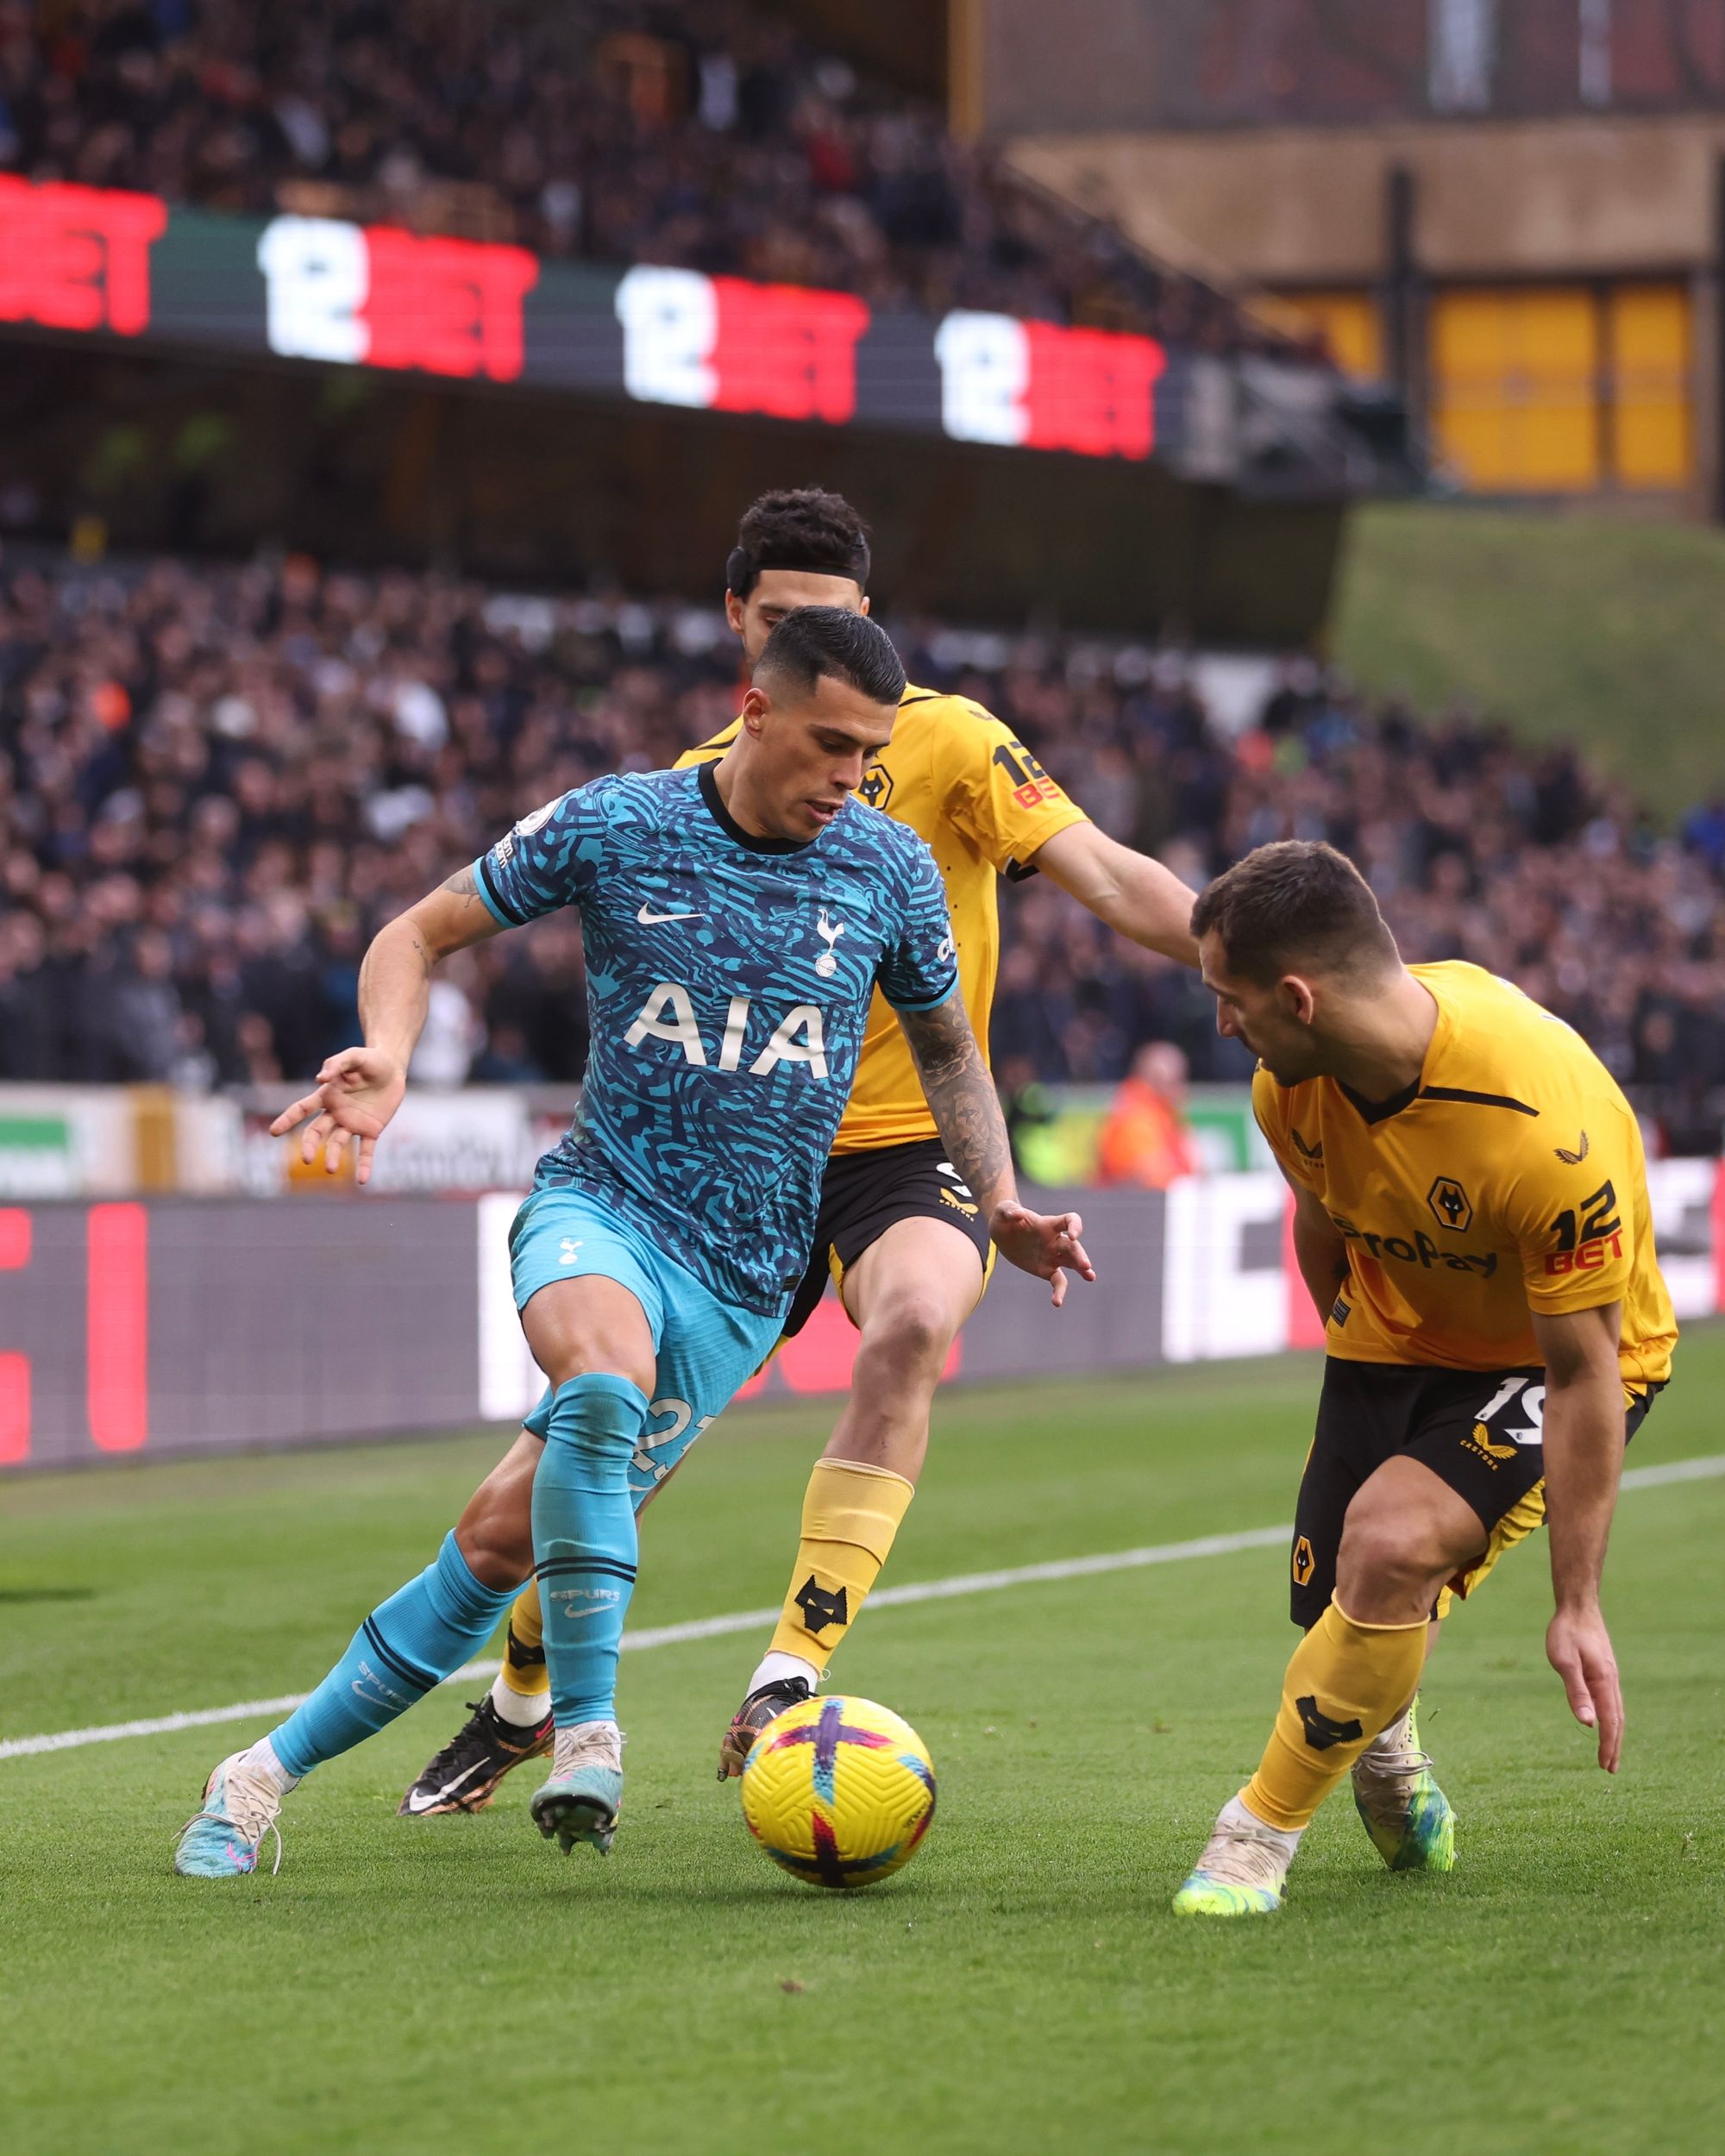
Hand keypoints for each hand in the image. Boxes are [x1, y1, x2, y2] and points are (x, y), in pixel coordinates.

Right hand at [269, 1046, 405, 1185]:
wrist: (393, 1067)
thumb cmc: (369, 1060)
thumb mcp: (354, 1056)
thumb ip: (336, 1064)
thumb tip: (320, 1079)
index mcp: (327, 1096)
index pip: (302, 1109)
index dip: (287, 1120)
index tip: (273, 1132)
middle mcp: (336, 1113)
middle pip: (317, 1132)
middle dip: (311, 1145)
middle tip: (308, 1159)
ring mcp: (353, 1123)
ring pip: (338, 1144)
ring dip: (334, 1157)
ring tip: (332, 1170)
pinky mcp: (372, 1130)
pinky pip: (366, 1151)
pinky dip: (364, 1165)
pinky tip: (362, 1180)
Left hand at [988, 1201, 1094, 1307]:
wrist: (1002, 1233)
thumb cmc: (1005, 1217)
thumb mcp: (1003, 1210)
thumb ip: (1009, 1211)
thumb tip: (1018, 1214)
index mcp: (1049, 1224)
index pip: (1069, 1220)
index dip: (1075, 1226)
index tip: (1074, 1235)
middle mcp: (1055, 1240)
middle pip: (1073, 1246)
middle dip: (1080, 1255)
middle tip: (1085, 1266)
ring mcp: (1053, 1256)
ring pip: (1072, 1263)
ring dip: (1082, 1270)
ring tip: (1090, 1277)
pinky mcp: (1046, 1270)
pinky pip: (1057, 1281)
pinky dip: (1059, 1292)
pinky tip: (1057, 1302)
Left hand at [1546, 1602, 1623, 1771]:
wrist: (1578, 1607)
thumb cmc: (1567, 1633)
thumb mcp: (1565, 1662)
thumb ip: (1576, 1692)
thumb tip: (1588, 1723)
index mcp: (1603, 1682)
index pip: (1609, 1722)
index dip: (1607, 1744)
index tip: (1605, 1765)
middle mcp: (1611, 1681)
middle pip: (1617, 1720)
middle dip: (1613, 1745)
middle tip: (1610, 1768)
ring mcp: (1610, 1675)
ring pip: (1616, 1711)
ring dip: (1614, 1733)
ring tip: (1609, 1751)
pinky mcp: (1604, 1670)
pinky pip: (1611, 1700)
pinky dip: (1611, 1717)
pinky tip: (1604, 1720)